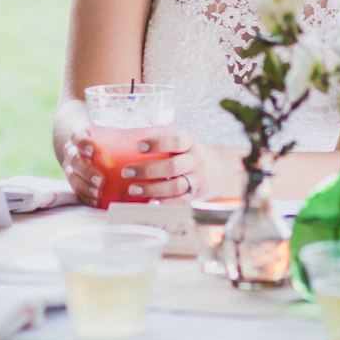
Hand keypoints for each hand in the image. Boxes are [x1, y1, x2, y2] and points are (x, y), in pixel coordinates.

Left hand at [63, 127, 206, 204]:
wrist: (218, 171)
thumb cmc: (187, 153)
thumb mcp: (181, 141)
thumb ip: (161, 139)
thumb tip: (121, 136)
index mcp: (190, 142)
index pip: (176, 141)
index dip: (157, 143)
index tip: (138, 146)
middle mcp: (196, 160)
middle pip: (172, 167)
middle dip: (147, 170)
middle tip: (125, 171)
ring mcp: (197, 179)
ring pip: (175, 186)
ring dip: (151, 189)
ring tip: (132, 189)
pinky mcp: (195, 196)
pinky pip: (179, 202)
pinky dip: (164, 203)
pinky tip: (149, 203)